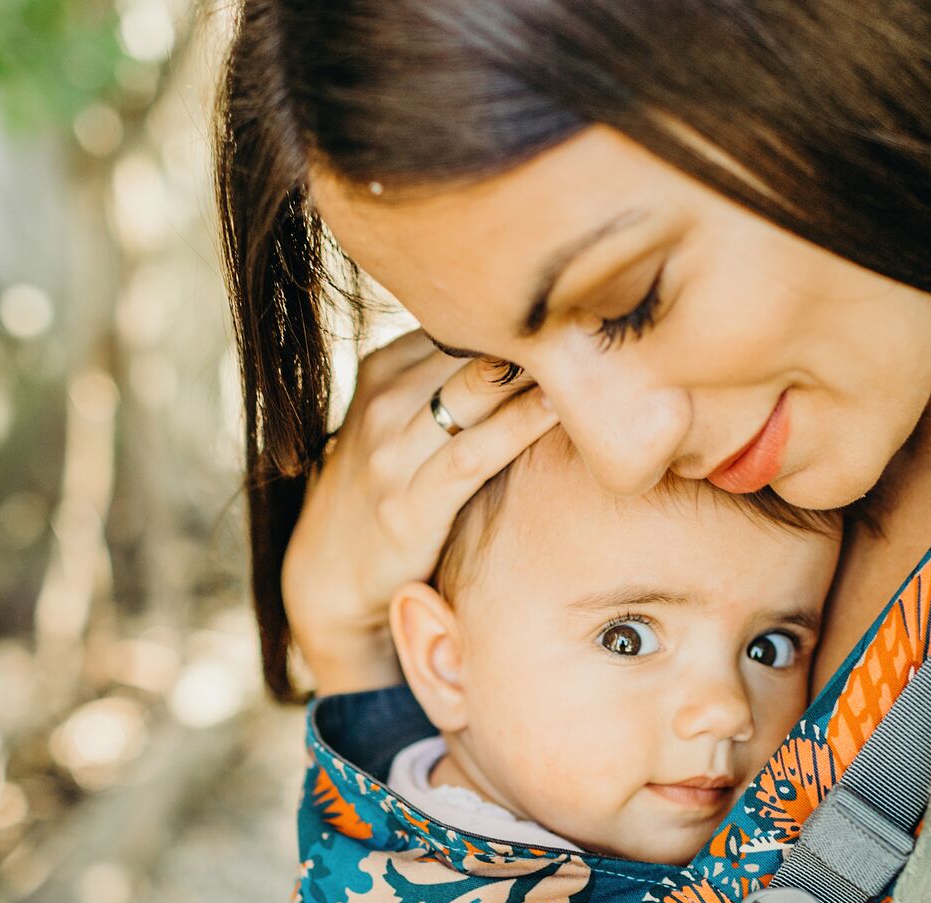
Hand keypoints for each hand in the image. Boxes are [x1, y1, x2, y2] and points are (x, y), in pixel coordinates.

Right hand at [282, 330, 558, 693]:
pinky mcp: (405, 507)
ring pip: (474, 392)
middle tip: (601, 316)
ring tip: (594, 352)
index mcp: (386, 368)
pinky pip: (472, 456)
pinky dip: (517, 427)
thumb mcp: (408, 419)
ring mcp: (389, 454)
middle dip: (537, 332)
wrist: (330, 573)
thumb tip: (544, 348)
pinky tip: (559, 409)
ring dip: (533, 370)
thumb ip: (457, 383)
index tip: (586, 302)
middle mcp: (384, 402)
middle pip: (474, 350)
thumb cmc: (393, 487)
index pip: (467, 325)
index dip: (528, 314)